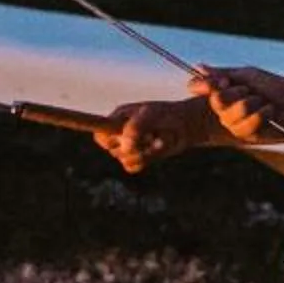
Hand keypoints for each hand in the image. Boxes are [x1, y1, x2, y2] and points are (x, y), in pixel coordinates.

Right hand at [93, 97, 211, 172]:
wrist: (185, 125)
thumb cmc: (167, 115)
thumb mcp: (152, 115)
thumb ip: (136, 127)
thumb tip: (126, 147)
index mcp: (118, 117)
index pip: (98, 130)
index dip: (101, 135)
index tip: (103, 135)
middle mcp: (119, 132)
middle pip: (111, 148)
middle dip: (131, 145)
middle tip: (150, 135)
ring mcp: (127, 147)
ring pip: (123, 159)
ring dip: (142, 153)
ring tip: (157, 140)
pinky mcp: (137, 159)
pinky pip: (131, 167)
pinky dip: (144, 161)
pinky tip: (155, 151)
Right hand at [191, 64, 283, 145]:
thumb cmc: (274, 87)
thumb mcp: (247, 75)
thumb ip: (221, 73)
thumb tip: (198, 66)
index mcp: (221, 94)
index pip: (199, 88)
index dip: (209, 84)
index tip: (225, 80)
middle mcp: (223, 111)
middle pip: (217, 100)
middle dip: (238, 92)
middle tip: (253, 92)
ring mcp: (234, 125)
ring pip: (231, 114)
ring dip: (252, 103)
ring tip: (265, 102)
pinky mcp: (247, 136)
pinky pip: (245, 125)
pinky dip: (261, 114)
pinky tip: (270, 112)